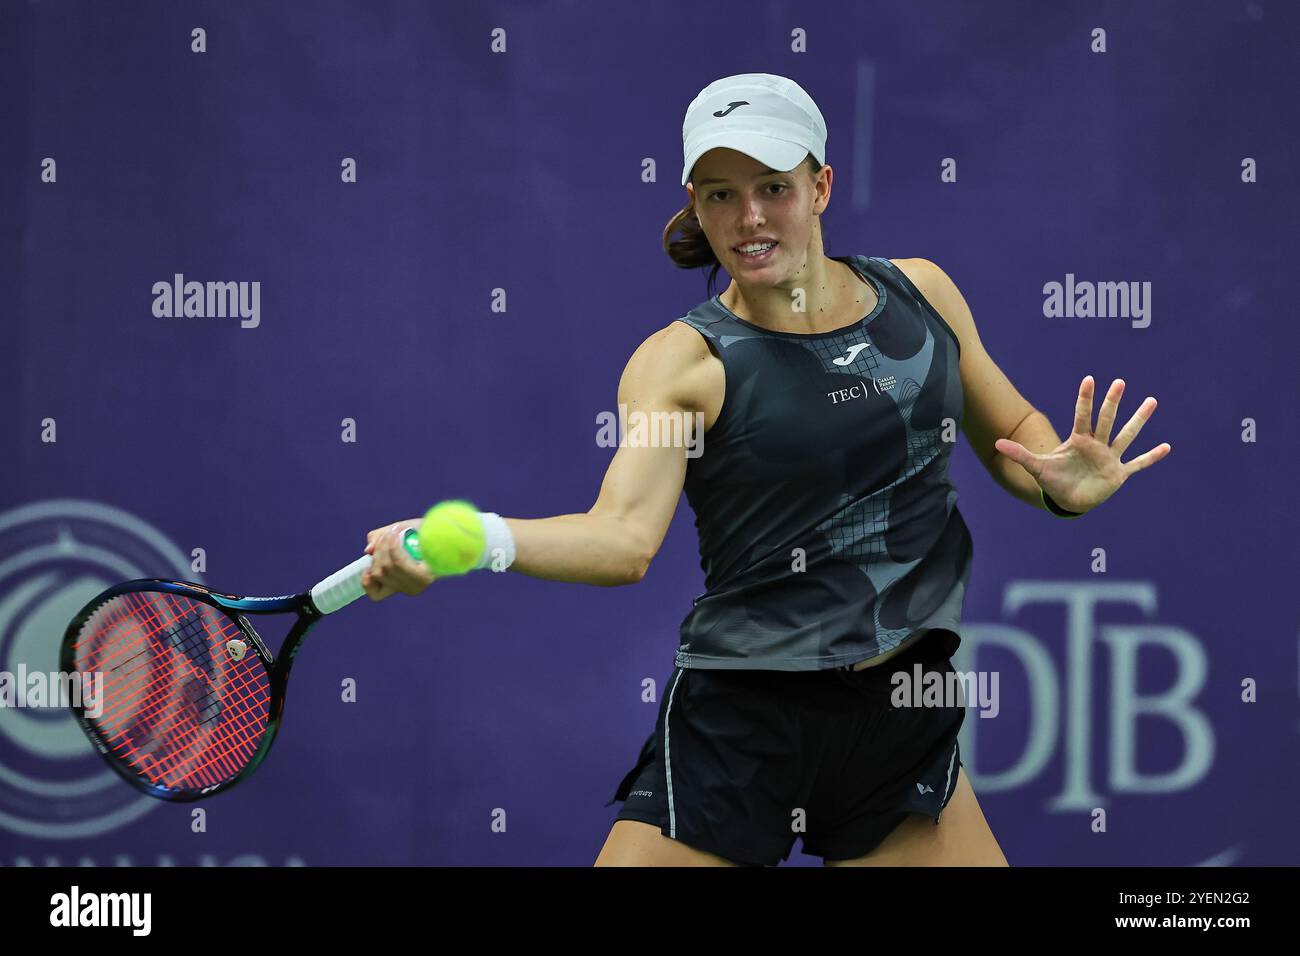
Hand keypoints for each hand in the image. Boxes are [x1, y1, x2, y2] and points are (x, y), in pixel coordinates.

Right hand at [361, 519, 437, 600]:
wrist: (449, 531)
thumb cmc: (423, 532)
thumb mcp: (396, 532)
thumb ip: (379, 539)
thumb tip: (368, 551)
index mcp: (398, 582)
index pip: (376, 594)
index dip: (366, 584)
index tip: (366, 570)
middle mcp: (407, 587)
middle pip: (379, 573)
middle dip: (378, 551)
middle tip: (386, 535)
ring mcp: (417, 583)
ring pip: (387, 567)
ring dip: (385, 546)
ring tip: (393, 532)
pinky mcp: (425, 577)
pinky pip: (398, 563)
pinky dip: (393, 548)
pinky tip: (394, 537)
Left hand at [993, 375, 1171, 514]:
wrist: (1068, 500)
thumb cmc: (1054, 480)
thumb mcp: (1036, 467)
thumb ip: (1020, 454)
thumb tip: (997, 443)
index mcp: (1078, 440)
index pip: (1082, 415)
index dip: (1085, 399)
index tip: (1090, 379)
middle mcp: (1096, 445)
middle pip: (1105, 420)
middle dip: (1112, 402)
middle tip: (1120, 382)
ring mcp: (1109, 457)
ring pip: (1126, 435)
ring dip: (1138, 420)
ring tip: (1151, 401)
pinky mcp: (1119, 473)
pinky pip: (1138, 463)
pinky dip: (1151, 457)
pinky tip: (1167, 447)